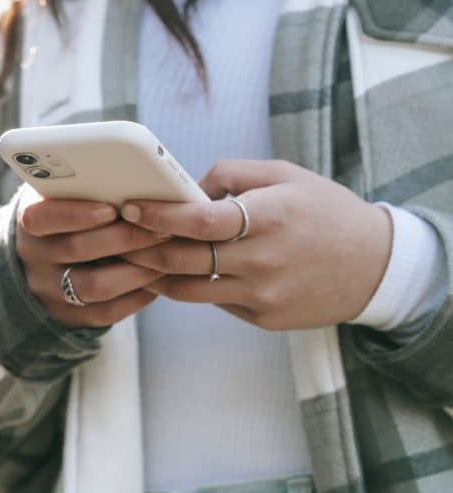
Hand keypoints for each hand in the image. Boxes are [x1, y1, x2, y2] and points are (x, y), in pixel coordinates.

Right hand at [16, 186, 165, 327]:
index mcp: (29, 219)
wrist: (37, 263)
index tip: (114, 208)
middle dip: (125, 238)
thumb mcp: (59, 196)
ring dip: (136, 271)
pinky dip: (136, 297)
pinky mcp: (67, 317)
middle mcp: (33, 257)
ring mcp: (48, 291)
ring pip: (95, 286)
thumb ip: (83, 187)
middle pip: (77, 250)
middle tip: (162, 229)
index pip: (42, 217)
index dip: (78, 213)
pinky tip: (156, 281)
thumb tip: (132, 178)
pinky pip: (106, 312)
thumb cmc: (65, 215)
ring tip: (165, 257)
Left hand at [120, 159, 392, 330]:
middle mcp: (262, 260)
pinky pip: (214, 303)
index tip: (130, 207)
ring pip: (188, 290)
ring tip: (136, 258)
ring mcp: (262, 295)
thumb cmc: (326, 211)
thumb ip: (231, 174)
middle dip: (141, 248)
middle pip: (182, 259)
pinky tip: (179, 273)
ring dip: (156, 274)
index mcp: (268, 217)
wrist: (375, 265)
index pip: (199, 220)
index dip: (158, 215)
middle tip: (118, 237)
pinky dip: (192, 287)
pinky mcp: (263, 318)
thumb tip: (187, 189)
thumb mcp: (285, 175)